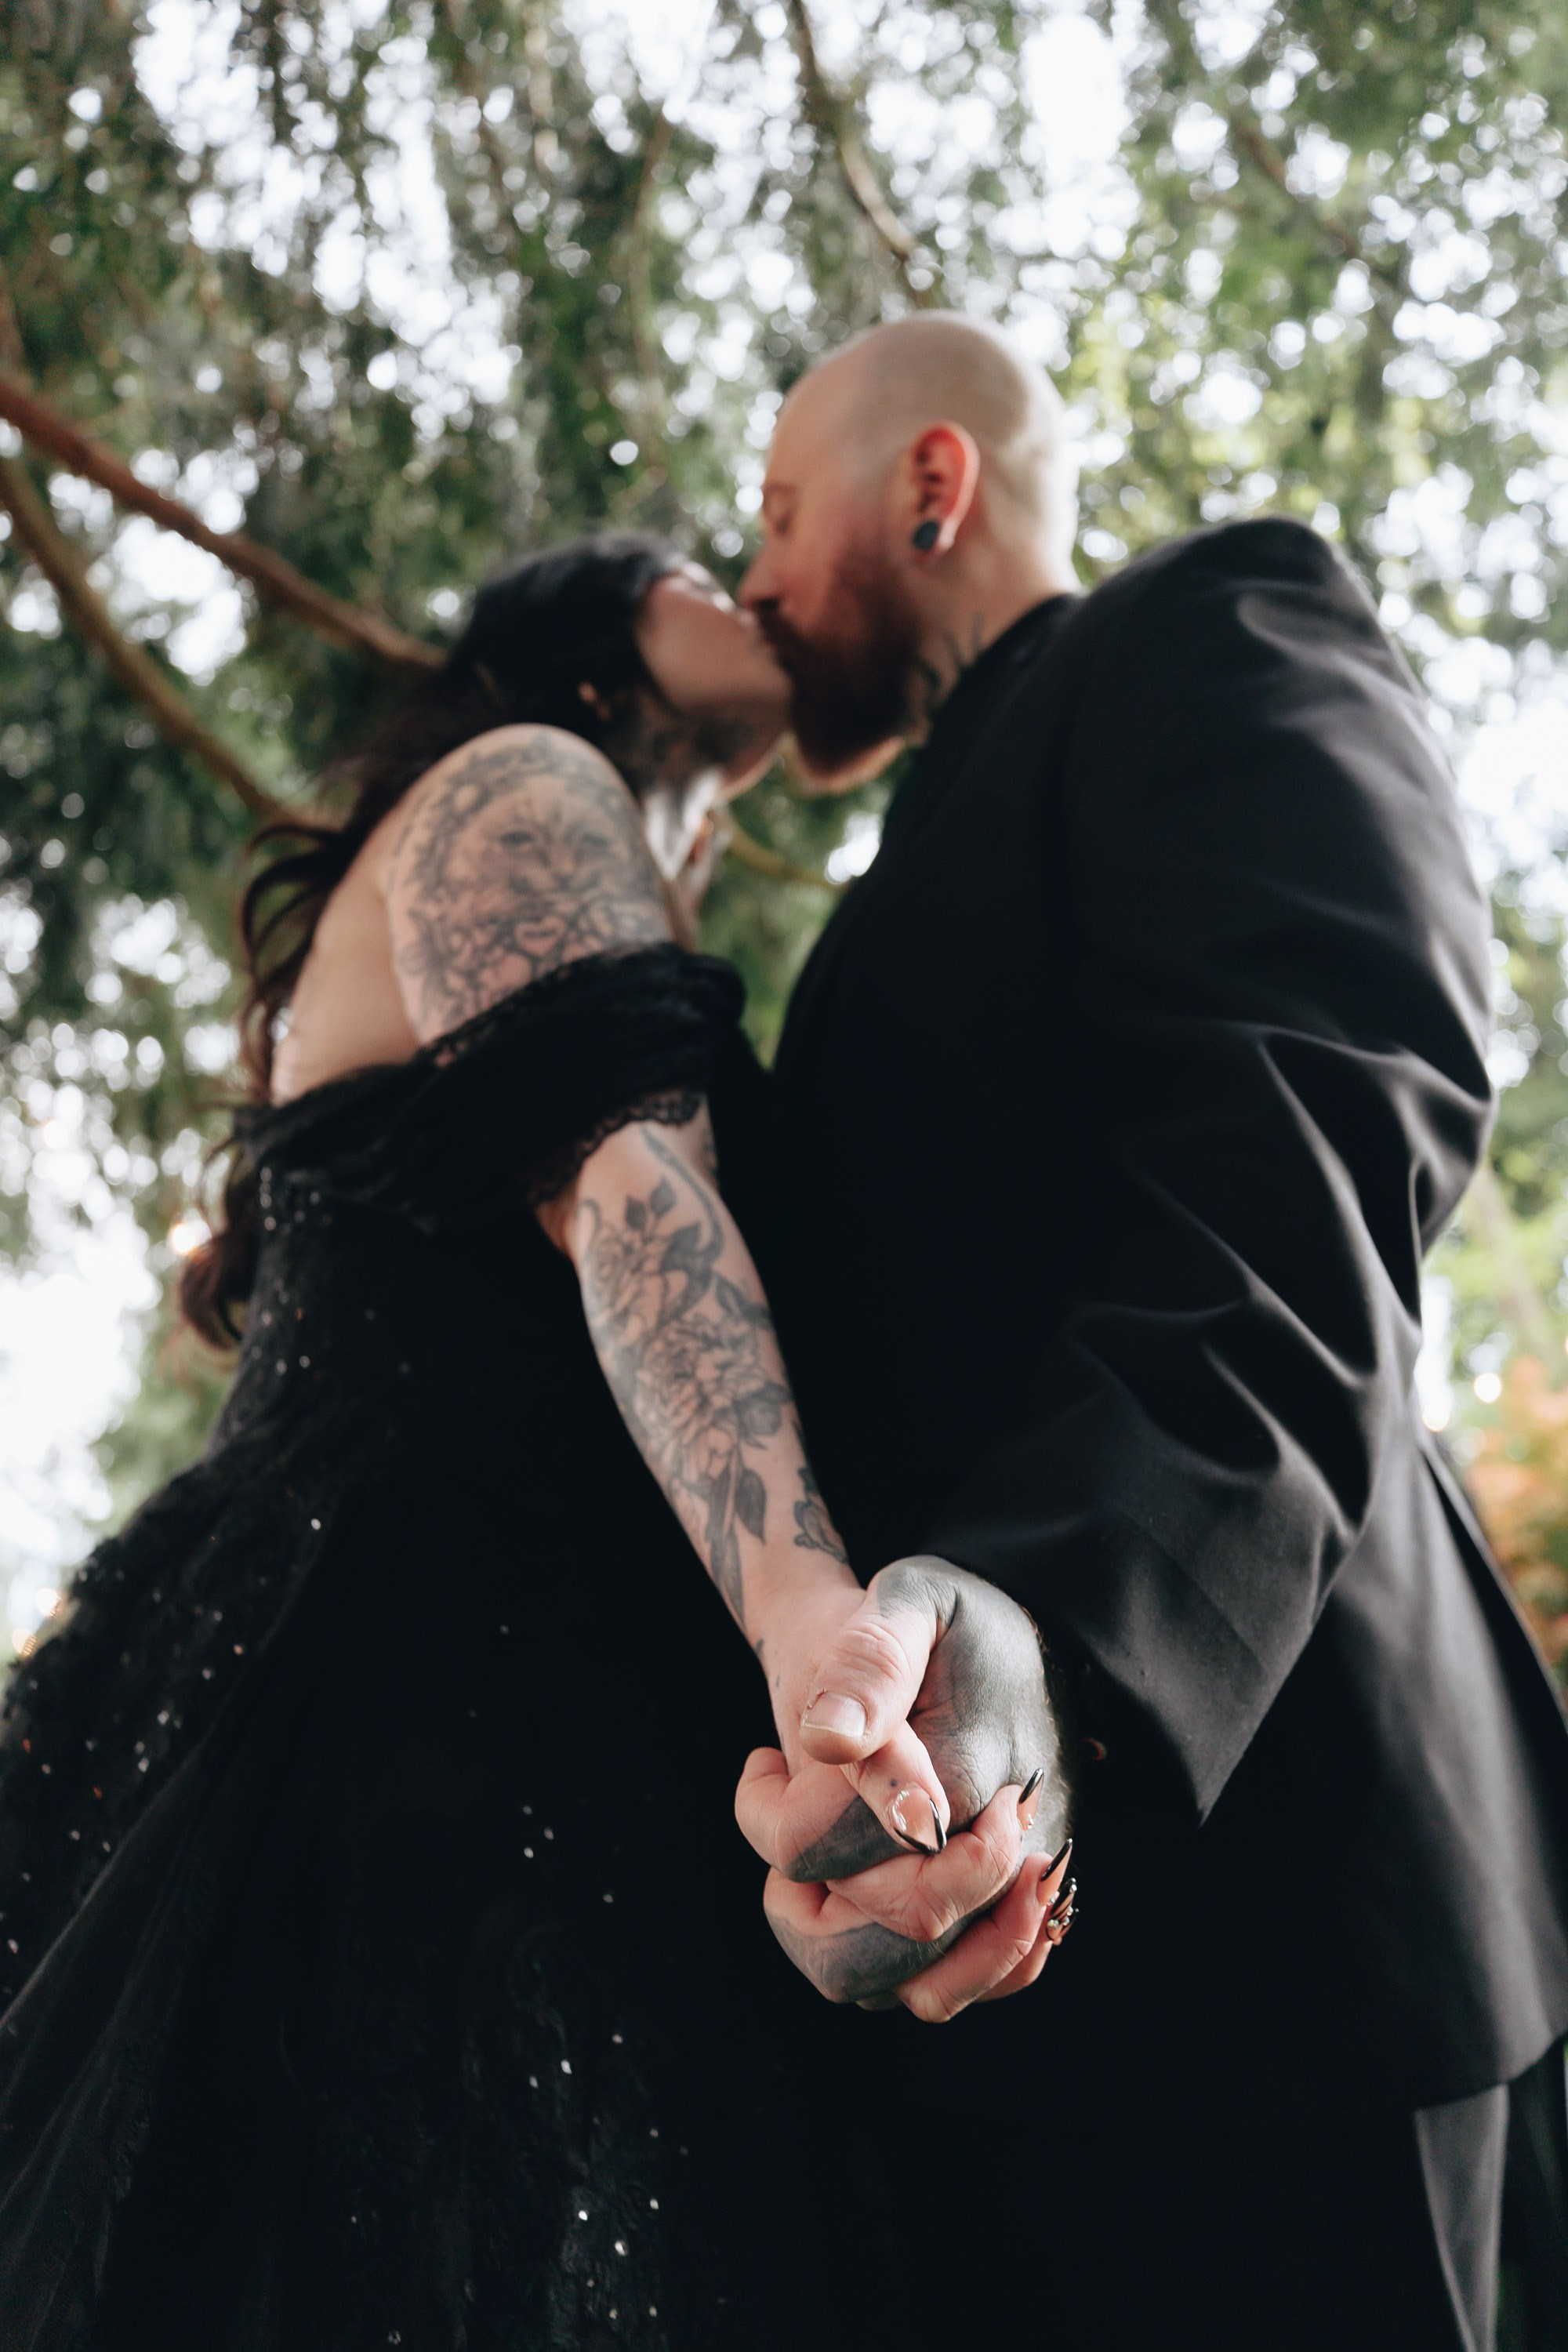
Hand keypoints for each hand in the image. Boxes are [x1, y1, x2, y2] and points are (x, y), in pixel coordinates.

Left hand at [737, 1557, 1075, 2013]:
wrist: (1011, 1646)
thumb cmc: (942, 1622)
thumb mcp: (907, 1601)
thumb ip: (870, 1663)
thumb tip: (829, 1741)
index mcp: (969, 1767)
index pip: (850, 1843)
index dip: (782, 1812)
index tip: (766, 1756)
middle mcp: (1007, 1847)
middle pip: (888, 1934)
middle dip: (811, 1885)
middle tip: (787, 1802)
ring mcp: (1014, 1894)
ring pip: (910, 1989)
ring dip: (834, 1934)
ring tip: (815, 1854)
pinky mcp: (1009, 1921)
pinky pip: (945, 1992)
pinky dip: (883, 1966)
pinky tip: (852, 1884)